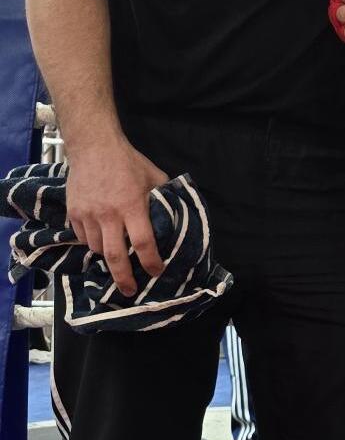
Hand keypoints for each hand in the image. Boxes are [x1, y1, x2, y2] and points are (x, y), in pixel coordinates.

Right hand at [63, 136, 169, 293]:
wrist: (93, 147)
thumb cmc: (129, 162)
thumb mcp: (154, 177)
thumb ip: (163, 198)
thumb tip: (176, 215)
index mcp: (132, 206)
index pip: (143, 242)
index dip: (151, 261)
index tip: (157, 271)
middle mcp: (109, 214)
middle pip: (115, 256)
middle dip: (123, 278)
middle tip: (130, 291)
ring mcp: (88, 214)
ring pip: (96, 248)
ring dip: (108, 257)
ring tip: (117, 260)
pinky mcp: (73, 212)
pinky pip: (82, 237)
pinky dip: (92, 243)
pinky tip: (100, 241)